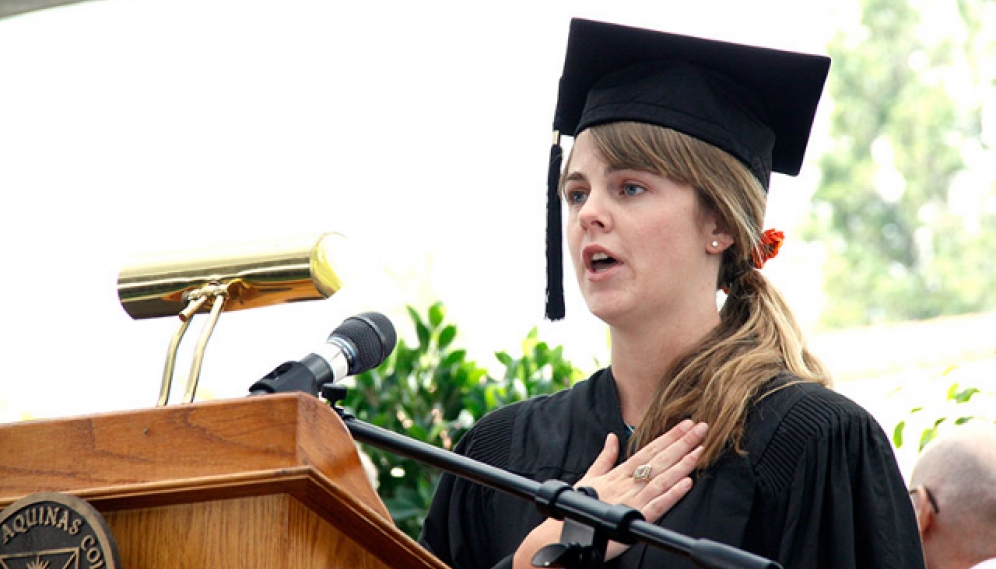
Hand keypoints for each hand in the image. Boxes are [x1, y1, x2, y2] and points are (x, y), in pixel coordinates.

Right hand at [512, 420, 706, 567]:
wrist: (564, 529)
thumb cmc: (578, 504)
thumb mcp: (591, 476)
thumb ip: (605, 457)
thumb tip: (612, 437)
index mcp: (619, 472)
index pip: (648, 450)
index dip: (668, 437)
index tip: (686, 424)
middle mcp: (627, 483)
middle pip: (659, 460)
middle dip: (681, 443)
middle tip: (702, 428)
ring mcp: (631, 500)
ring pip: (661, 479)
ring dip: (681, 464)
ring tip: (700, 450)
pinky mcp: (633, 520)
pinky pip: (655, 506)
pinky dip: (672, 495)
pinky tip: (687, 484)